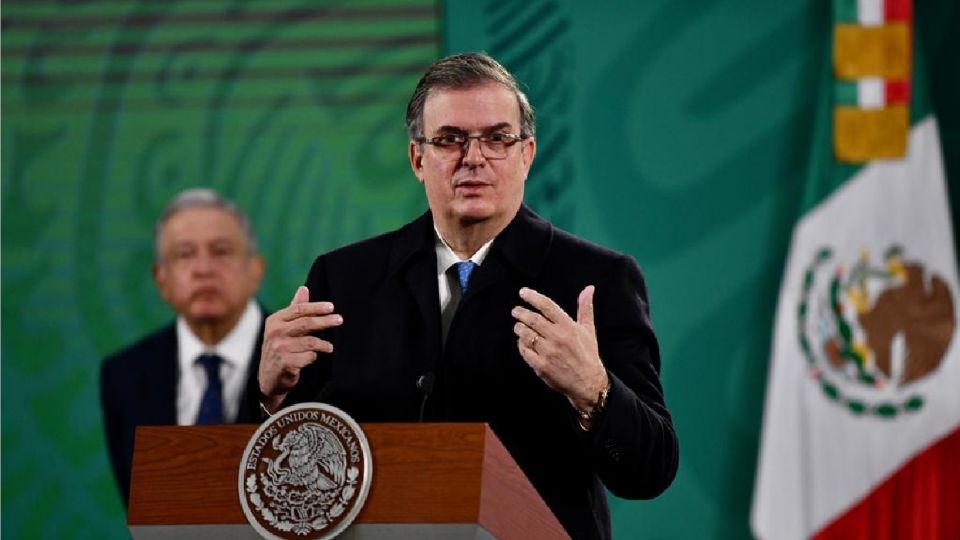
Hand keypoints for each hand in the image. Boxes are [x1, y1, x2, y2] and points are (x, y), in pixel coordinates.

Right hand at [258, 286, 341, 412]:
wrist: (269, 378)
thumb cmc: (279, 349)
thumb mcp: (283, 328)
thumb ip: (295, 309)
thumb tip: (304, 288)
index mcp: (274, 320)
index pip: (299, 309)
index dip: (316, 307)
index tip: (331, 307)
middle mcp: (275, 332)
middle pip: (306, 323)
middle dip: (325, 321)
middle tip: (339, 320)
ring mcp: (279, 348)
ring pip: (310, 341)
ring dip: (323, 344)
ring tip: (329, 347)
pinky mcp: (285, 362)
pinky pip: (309, 356)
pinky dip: (313, 357)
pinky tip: (312, 358)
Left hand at [511, 286, 608, 411]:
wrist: (588, 382)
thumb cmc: (588, 354)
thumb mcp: (588, 329)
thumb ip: (585, 308)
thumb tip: (589, 288)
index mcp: (568, 327)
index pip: (547, 306)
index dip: (533, 297)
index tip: (523, 292)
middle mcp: (557, 338)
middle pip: (532, 319)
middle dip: (520, 313)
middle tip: (515, 311)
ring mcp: (548, 352)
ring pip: (526, 334)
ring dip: (519, 328)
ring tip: (518, 326)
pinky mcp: (541, 366)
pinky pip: (524, 351)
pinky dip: (521, 344)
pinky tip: (522, 342)